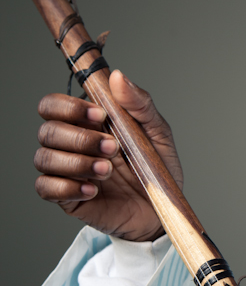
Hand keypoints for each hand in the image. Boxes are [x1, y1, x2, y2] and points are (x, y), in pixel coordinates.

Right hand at [34, 71, 182, 240]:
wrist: (161, 209)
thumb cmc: (155, 169)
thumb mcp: (157, 133)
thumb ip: (139, 104)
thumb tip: (118, 76)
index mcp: (86, 123)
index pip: (53, 105)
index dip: (68, 107)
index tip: (100, 115)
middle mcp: (70, 144)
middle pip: (47, 131)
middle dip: (80, 138)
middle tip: (113, 148)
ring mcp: (66, 171)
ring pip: (44, 159)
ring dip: (77, 163)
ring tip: (107, 171)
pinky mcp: (66, 198)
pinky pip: (45, 188)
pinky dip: (67, 187)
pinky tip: (92, 190)